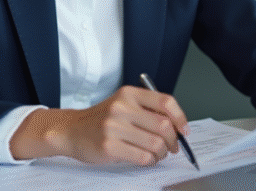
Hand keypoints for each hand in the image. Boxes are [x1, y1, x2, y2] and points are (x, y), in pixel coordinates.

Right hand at [10, 85, 189, 165]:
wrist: (71, 130)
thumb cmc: (102, 120)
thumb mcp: (123, 104)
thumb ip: (147, 110)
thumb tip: (177, 126)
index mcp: (129, 93)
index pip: (165, 101)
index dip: (181, 117)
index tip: (184, 130)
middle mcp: (122, 107)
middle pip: (164, 125)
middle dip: (173, 140)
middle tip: (172, 147)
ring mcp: (114, 127)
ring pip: (155, 144)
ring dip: (162, 153)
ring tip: (157, 154)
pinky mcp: (109, 147)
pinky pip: (143, 157)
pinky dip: (150, 161)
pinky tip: (146, 159)